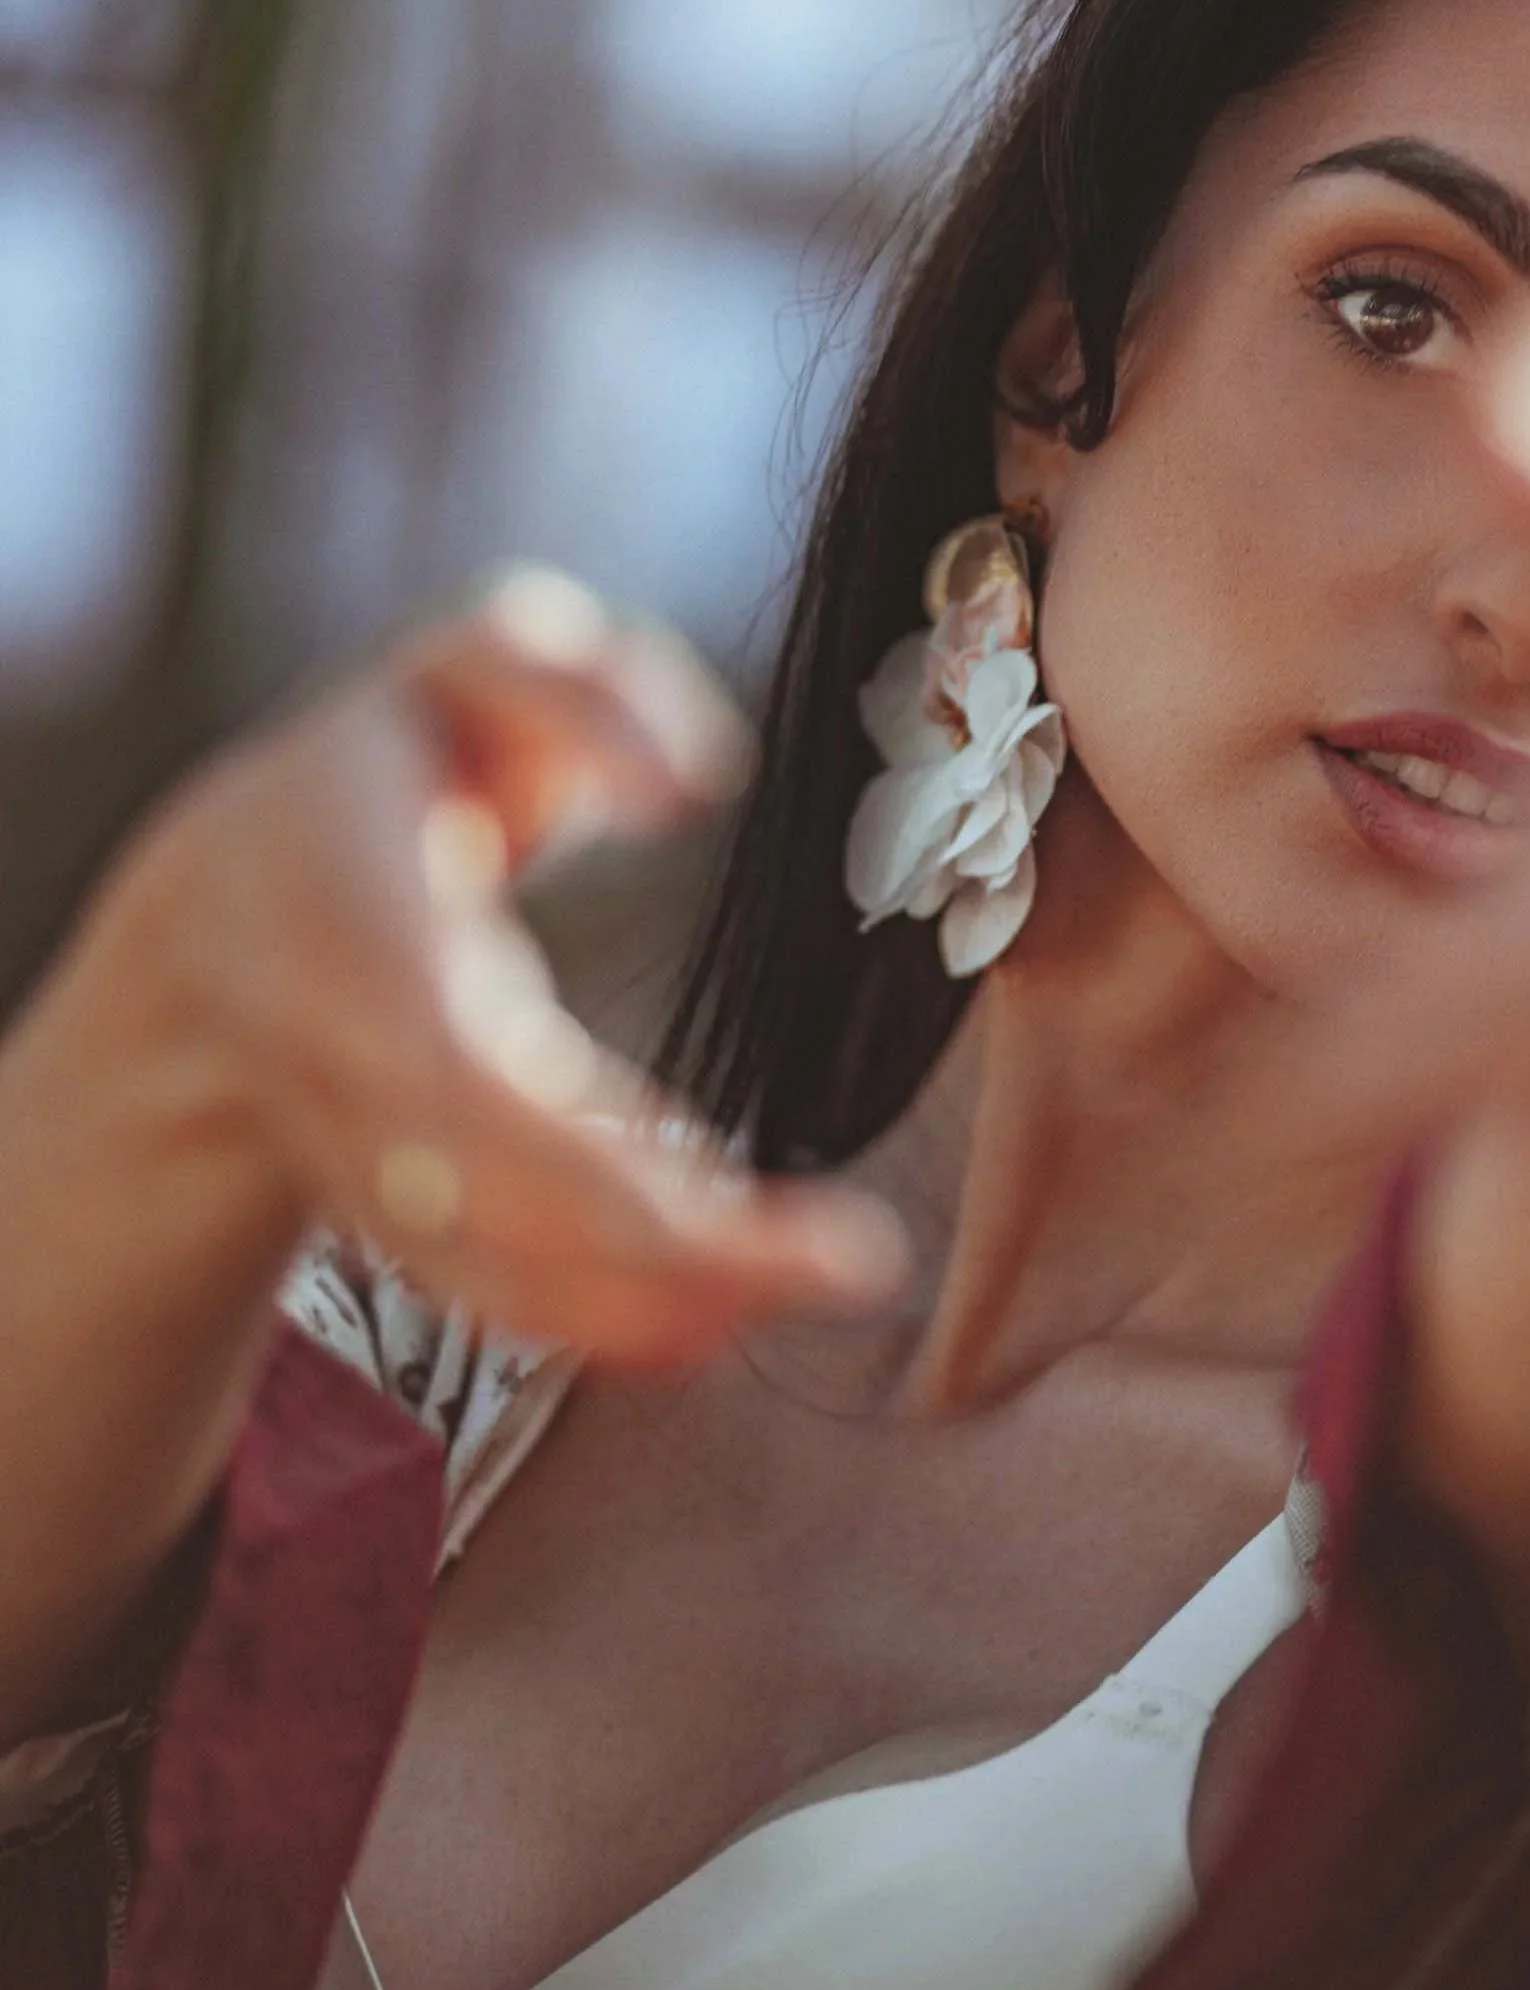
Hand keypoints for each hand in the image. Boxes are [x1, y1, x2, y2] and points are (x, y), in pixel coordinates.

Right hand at [21, 571, 903, 1372]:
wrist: (213, 908)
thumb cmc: (383, 763)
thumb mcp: (463, 667)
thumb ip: (574, 677)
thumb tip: (696, 782)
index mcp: (354, 936)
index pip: (462, 1082)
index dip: (590, 1154)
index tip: (735, 1185)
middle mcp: (345, 1072)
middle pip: (499, 1203)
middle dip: (670, 1254)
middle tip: (855, 1263)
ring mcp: (365, 1158)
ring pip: (498, 1270)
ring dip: (655, 1308)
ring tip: (820, 1283)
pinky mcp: (400, 1210)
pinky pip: (496, 1294)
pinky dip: (607, 1322)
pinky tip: (728, 1320)